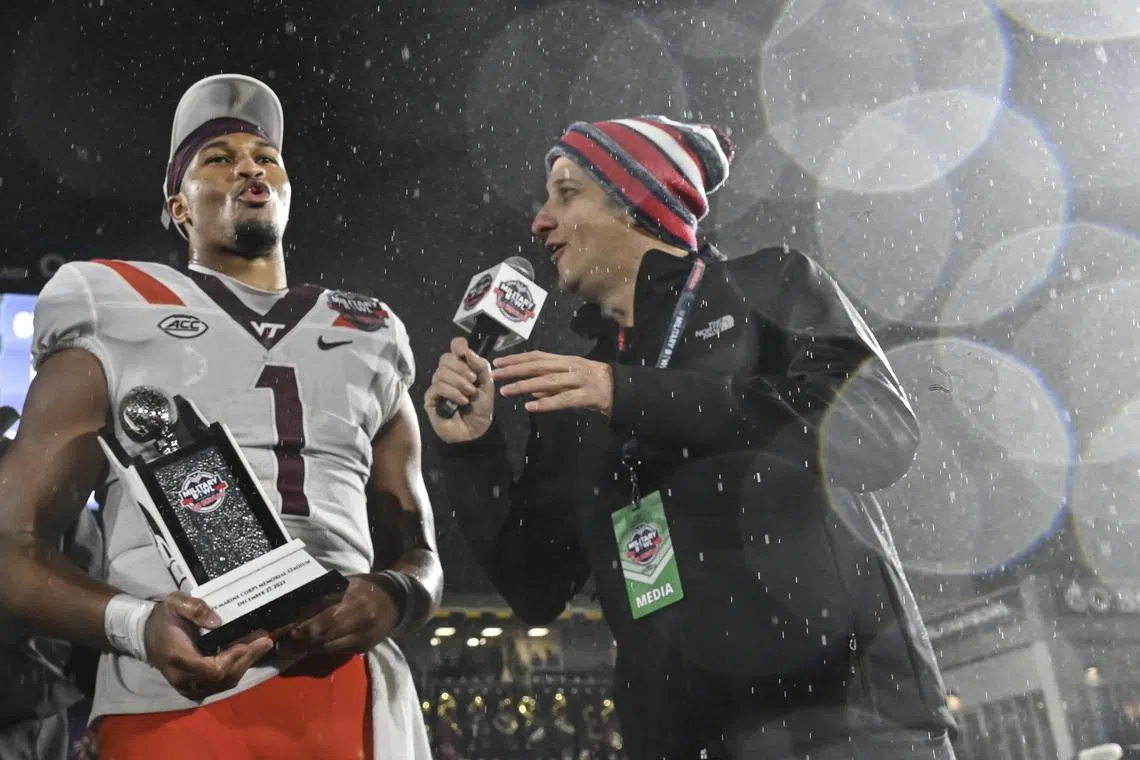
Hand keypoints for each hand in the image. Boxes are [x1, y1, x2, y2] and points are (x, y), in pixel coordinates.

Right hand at [144, 593, 273, 701]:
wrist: (146, 636)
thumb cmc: (163, 618)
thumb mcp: (175, 603)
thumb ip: (195, 609)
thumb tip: (218, 622)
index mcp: (179, 658)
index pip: (213, 670)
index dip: (234, 658)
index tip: (250, 642)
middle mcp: (183, 679)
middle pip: (224, 678)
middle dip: (248, 659)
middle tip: (266, 640)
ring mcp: (188, 687)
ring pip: (224, 683)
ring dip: (245, 665)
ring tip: (261, 645)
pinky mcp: (194, 688)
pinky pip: (220, 684)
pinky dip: (236, 670)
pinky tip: (247, 654)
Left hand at [285, 574, 399, 653]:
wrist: (397, 600)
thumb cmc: (367, 587)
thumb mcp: (347, 583)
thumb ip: (325, 593)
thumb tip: (295, 604)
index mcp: (355, 600)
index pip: (325, 618)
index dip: (304, 628)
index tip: (286, 630)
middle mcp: (360, 621)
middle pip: (324, 637)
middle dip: (301, 642)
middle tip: (282, 644)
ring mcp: (362, 637)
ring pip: (328, 648)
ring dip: (307, 649)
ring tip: (290, 648)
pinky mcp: (363, 648)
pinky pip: (336, 652)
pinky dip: (321, 650)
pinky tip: (309, 647)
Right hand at [423, 337, 494, 442]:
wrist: (477, 429)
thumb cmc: (481, 407)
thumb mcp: (487, 384)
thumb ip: (480, 366)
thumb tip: (466, 352)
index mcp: (462, 367)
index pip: (455, 346)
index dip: (458, 345)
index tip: (463, 353)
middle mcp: (448, 373)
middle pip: (446, 358)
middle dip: (461, 369)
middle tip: (473, 382)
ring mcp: (437, 385)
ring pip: (441, 372)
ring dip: (459, 383)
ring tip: (470, 394)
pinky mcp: (431, 398)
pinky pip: (438, 387)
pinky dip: (452, 392)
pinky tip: (462, 401)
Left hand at [492, 351, 613, 415]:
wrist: (625, 391)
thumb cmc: (596, 385)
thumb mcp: (572, 380)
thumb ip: (551, 384)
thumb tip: (529, 387)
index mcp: (566, 360)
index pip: (538, 356)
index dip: (517, 358)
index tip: (498, 362)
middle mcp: (571, 366)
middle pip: (539, 365)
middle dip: (515, 369)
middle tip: (495, 373)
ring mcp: (580, 380)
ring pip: (548, 381)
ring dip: (524, 386)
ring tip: (506, 391)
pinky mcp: (587, 396)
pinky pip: (564, 400)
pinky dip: (547, 403)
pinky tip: (531, 407)